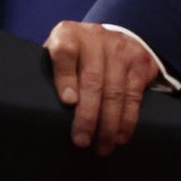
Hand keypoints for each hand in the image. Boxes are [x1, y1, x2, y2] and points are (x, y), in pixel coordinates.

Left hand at [43, 21, 156, 153]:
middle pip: (92, 79)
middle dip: (87, 115)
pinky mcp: (140, 62)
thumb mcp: (55, 55)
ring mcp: (120, 48)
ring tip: (102, 146)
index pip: (65, 52)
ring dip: (109, 124)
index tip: (67, 102)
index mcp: (67, 33)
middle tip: (81, 140)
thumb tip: (40, 109)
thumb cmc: (75, 56)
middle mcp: (95, 37)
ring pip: (115, 91)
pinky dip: (127, 119)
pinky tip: (120, 136)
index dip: (65, 77)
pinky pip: (133, 95)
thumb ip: (50, 74)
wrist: (110, 38)